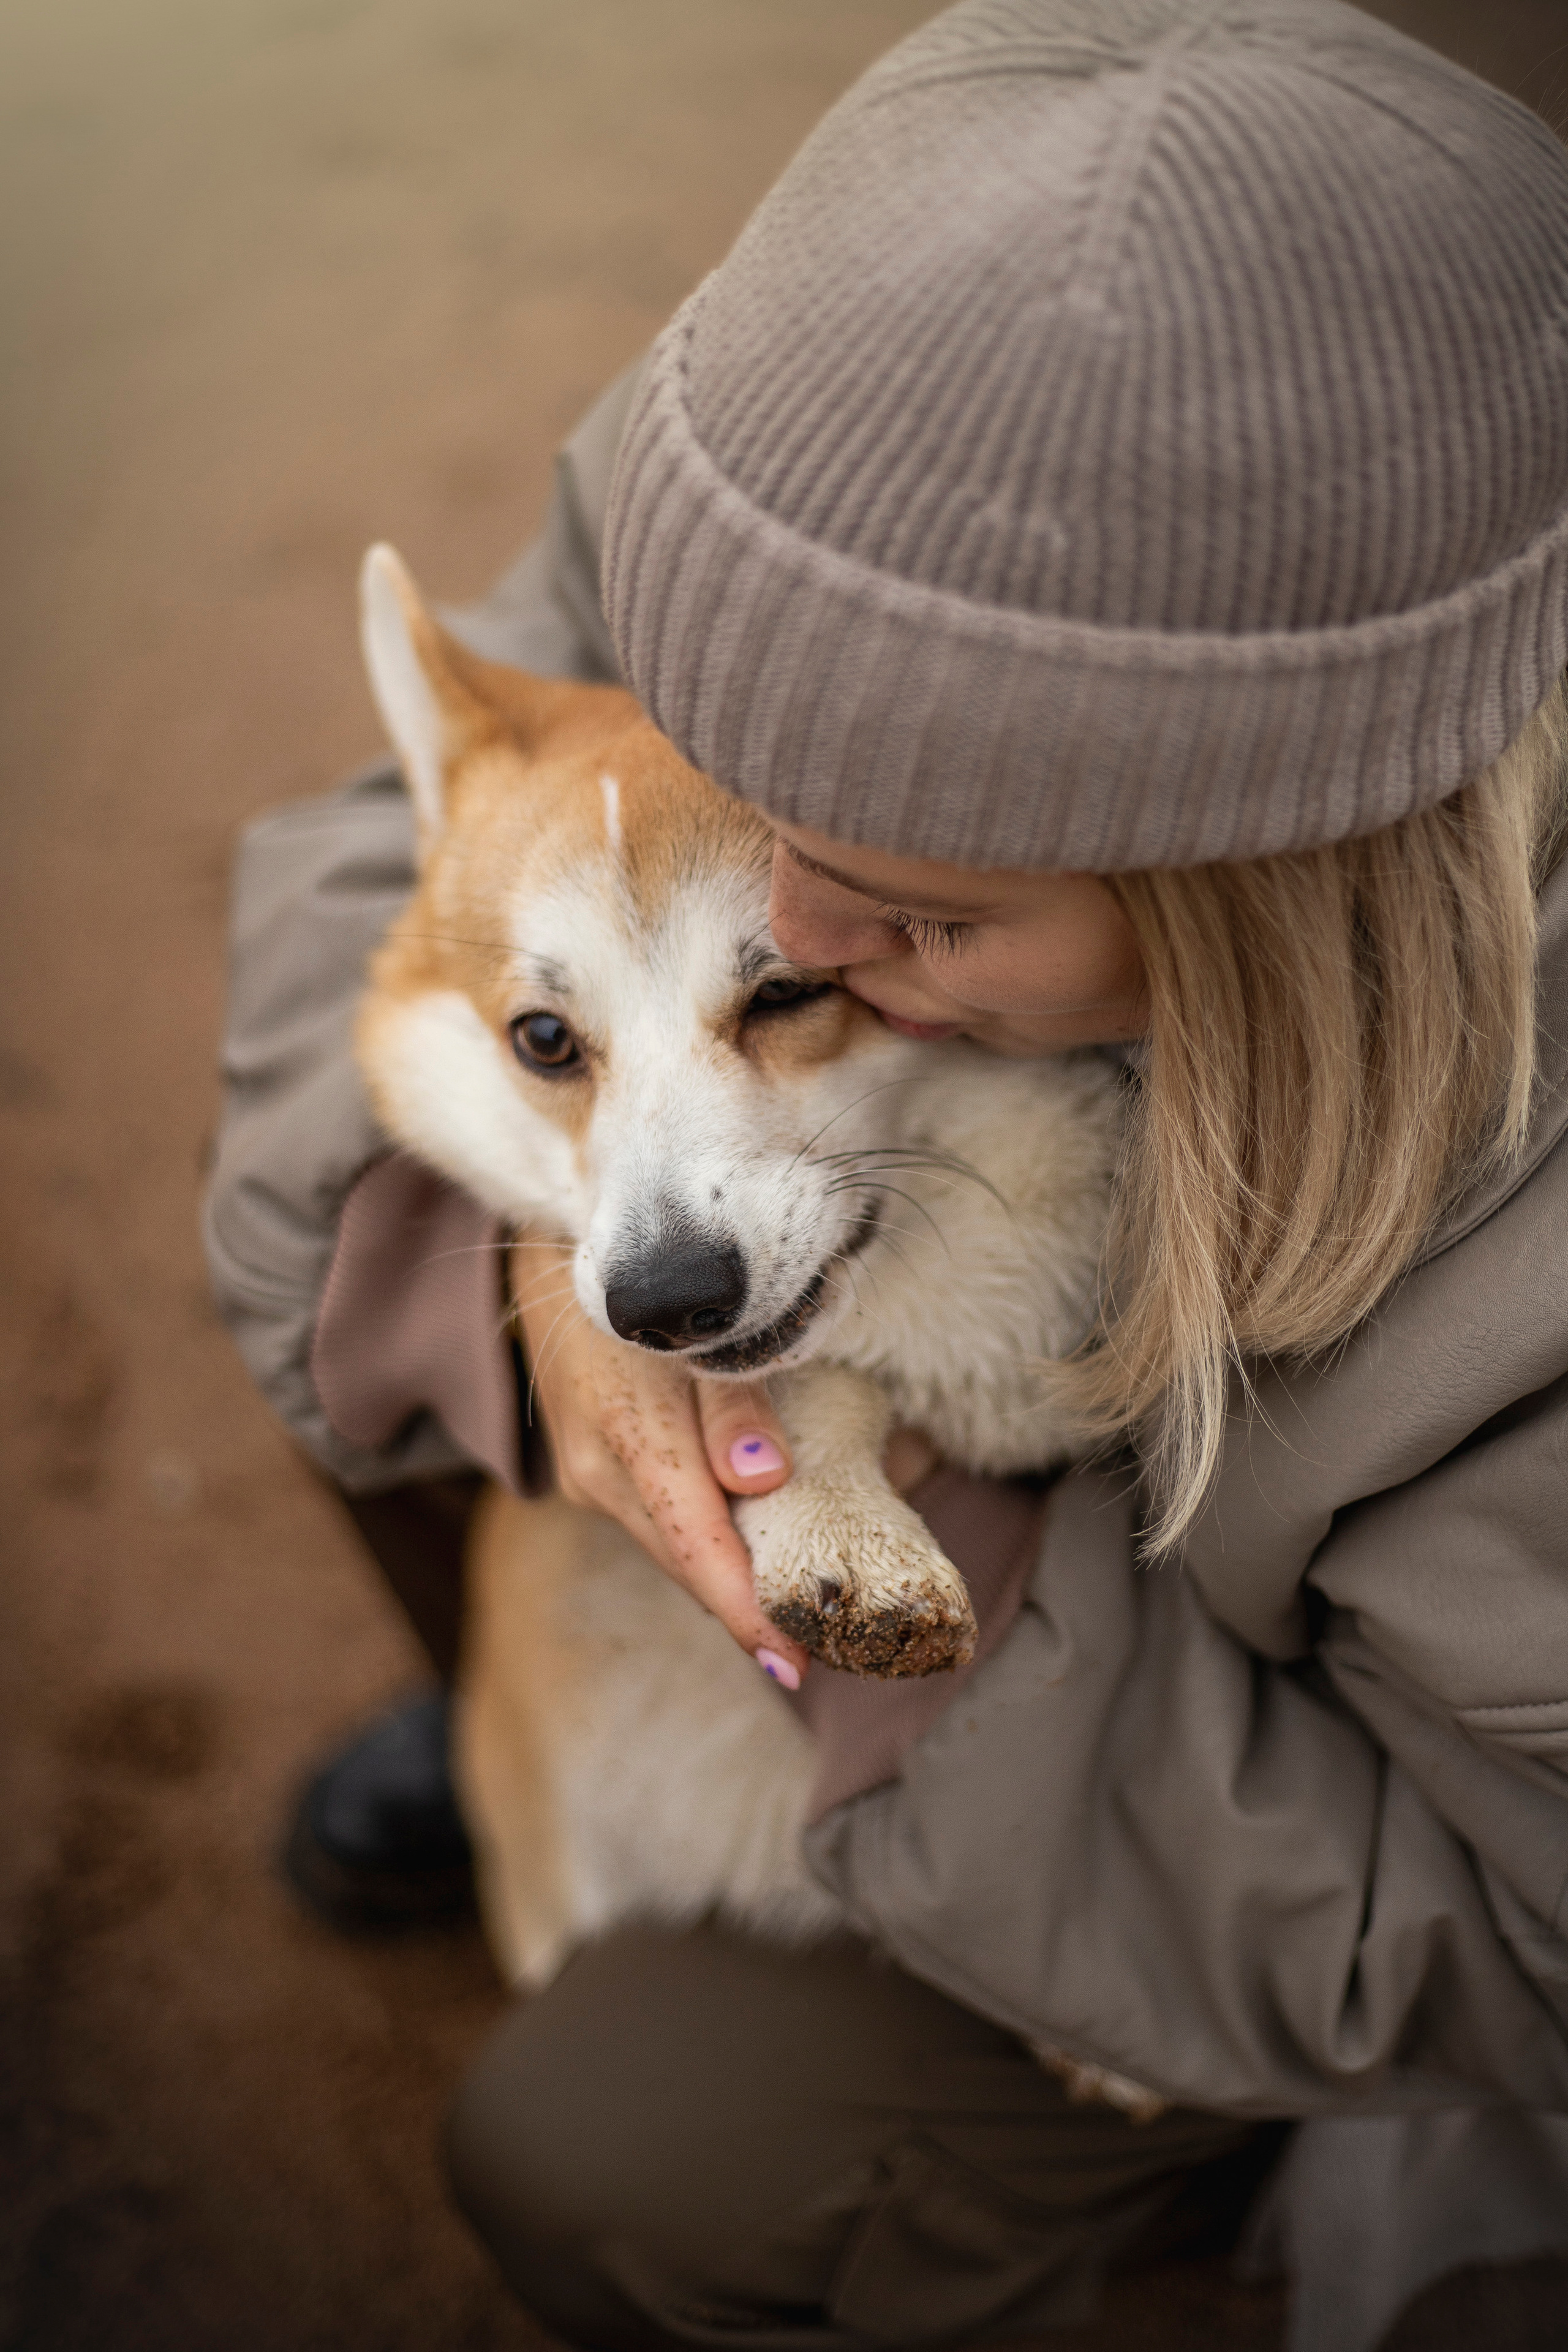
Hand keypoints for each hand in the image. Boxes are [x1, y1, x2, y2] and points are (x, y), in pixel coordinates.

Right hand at [510, 1238, 809, 1680]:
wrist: (545, 1260)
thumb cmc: (640, 1291)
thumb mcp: (693, 1331)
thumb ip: (733, 1400)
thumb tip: (762, 1477)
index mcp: (628, 1434)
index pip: (697, 1545)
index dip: (746, 1608)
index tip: (796, 1661)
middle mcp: (598, 1474)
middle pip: (688, 1560)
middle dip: (749, 1605)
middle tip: (822, 1643)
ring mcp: (586, 1480)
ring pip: (672, 1547)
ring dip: (728, 1576)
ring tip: (794, 1612)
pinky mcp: (588, 1476)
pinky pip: (658, 1524)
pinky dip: (703, 1539)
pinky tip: (747, 1547)